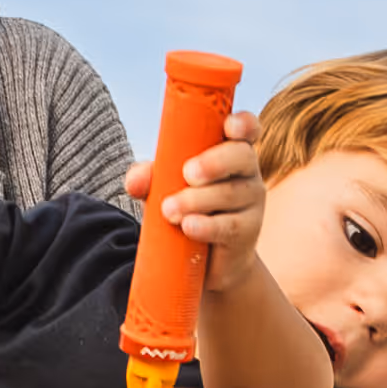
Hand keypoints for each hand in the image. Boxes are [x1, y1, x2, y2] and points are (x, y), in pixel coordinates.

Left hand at [123, 109, 265, 291]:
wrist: (204, 263)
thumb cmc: (185, 210)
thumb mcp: (165, 189)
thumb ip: (149, 178)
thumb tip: (134, 180)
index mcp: (229, 151)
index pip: (247, 129)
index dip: (244, 123)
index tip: (229, 126)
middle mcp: (247, 173)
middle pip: (242, 156)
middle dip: (215, 162)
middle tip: (188, 174)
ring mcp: (251, 203)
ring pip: (232, 193)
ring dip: (197, 199)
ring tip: (168, 210)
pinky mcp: (247, 234)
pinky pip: (230, 226)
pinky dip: (207, 226)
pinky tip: (189, 227)